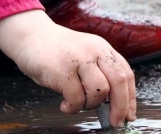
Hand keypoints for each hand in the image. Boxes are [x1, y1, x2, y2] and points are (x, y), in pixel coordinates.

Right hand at [0, 10, 135, 125]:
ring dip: (90, 105)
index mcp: (103, 48)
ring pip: (99, 91)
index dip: (130, 98)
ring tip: (77, 103)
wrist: (30, 37)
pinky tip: (64, 105)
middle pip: (119, 82)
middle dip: (120, 107)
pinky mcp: (62, 70)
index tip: (128, 115)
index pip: (126, 74)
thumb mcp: (84, 55)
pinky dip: (73, 108)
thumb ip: (99, 73)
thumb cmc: (57, 53)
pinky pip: (76, 98)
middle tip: (115, 122)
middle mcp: (94, 51)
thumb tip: (114, 105)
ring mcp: (79, 59)